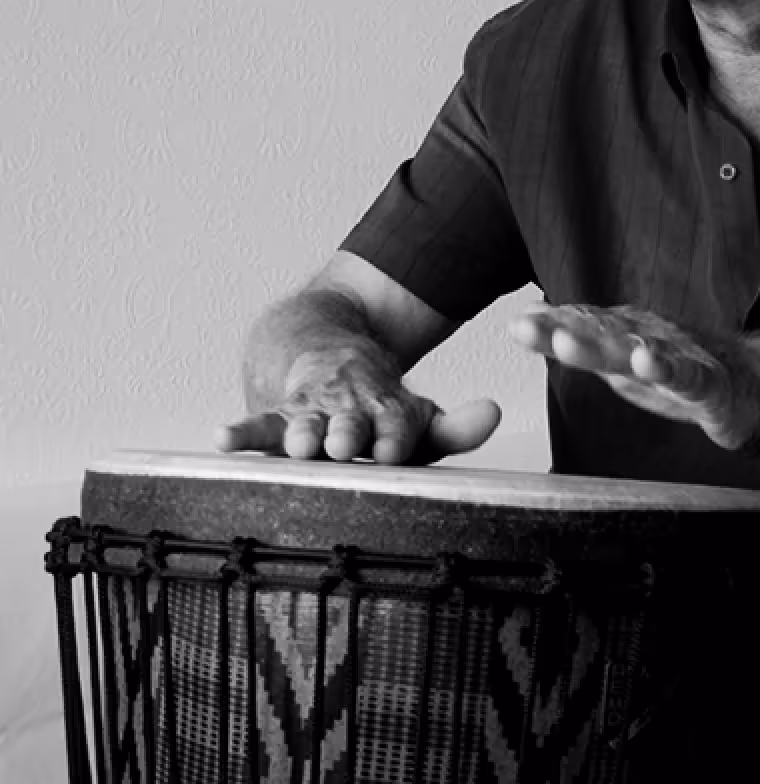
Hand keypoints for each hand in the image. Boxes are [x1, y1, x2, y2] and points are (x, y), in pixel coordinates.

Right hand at [213, 344, 500, 463]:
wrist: (327, 352)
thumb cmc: (378, 409)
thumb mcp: (419, 418)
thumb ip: (456, 427)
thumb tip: (496, 413)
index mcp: (388, 412)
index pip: (395, 424)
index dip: (394, 434)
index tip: (393, 448)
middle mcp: (349, 412)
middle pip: (348, 424)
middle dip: (347, 434)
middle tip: (345, 443)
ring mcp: (311, 413)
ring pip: (304, 425)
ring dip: (302, 434)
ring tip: (299, 444)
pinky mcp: (276, 417)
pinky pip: (256, 426)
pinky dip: (239, 432)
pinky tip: (221, 439)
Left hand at [508, 303, 759, 451]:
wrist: (757, 382)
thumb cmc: (685, 370)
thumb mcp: (625, 360)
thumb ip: (582, 341)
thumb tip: (532, 317)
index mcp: (625, 337)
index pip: (582, 327)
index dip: (548, 326)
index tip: (515, 324)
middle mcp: (646, 340)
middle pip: (597, 334)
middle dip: (559, 330)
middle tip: (525, 326)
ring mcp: (676, 359)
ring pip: (633, 349)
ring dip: (599, 343)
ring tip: (567, 340)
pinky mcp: (706, 383)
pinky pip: (682, 374)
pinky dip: (663, 365)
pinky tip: (646, 359)